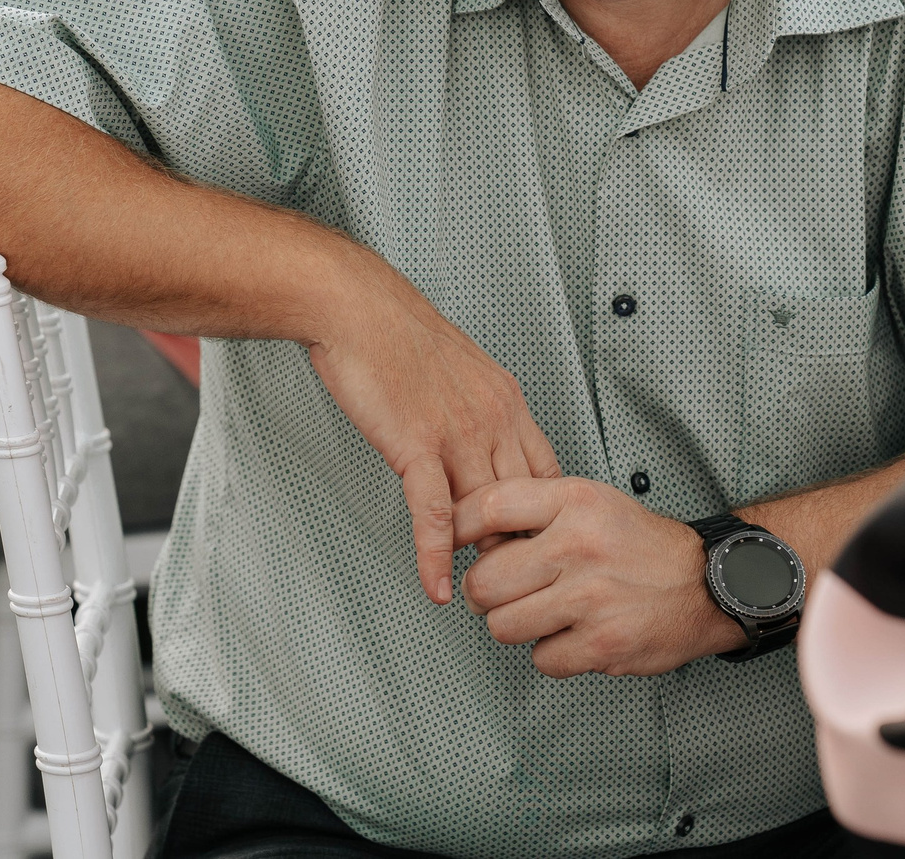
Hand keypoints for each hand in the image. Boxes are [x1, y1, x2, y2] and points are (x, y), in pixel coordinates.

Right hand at [305, 281, 560, 604]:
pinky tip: (435, 584)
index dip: (546, 517)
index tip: (540, 546)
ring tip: (481, 596)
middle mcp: (493, 419)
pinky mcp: (416, 446)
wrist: (357, 307)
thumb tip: (477, 448)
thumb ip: (476, 412)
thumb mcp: (459, 370)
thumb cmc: (397, 334)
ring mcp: (458, 434)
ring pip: (484, 515)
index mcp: (507, 401)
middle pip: (525, 503)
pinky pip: (433, 514)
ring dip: (482, 561)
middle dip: (521, 547)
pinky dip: (436, 556)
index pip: (547, 474)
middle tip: (517, 584)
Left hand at [456, 477, 743, 676]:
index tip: (448, 541)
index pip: (488, 507)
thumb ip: (535, 509)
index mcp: (573, 502)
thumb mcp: (589, 501)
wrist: (705, 582)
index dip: (456, 528)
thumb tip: (470, 529)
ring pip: (503, 626)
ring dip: (515, 625)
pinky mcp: (601, 644)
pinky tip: (572, 634)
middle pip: (483, 581)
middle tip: (501, 592)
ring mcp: (589, 598)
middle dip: (484, 593)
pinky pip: (541, 659)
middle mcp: (579, 546)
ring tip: (541, 613)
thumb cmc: (640, 544)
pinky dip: (551, 653)